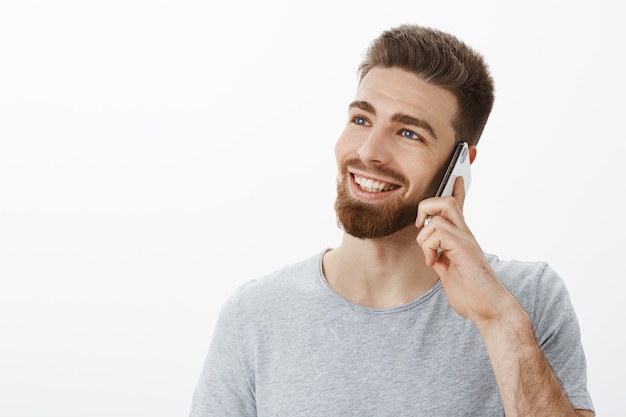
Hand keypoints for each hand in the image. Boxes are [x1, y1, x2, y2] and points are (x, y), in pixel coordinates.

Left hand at [415, 177, 514, 324]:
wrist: (489, 309)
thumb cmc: (472, 293)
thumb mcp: (450, 273)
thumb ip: (441, 260)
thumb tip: (432, 256)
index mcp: (461, 239)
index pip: (459, 208)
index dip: (457, 190)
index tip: (458, 175)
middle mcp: (465, 235)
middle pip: (446, 201)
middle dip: (426, 207)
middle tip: (421, 227)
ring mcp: (466, 241)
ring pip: (438, 216)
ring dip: (424, 238)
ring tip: (430, 258)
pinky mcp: (464, 250)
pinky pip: (438, 233)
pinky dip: (429, 247)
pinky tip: (434, 263)